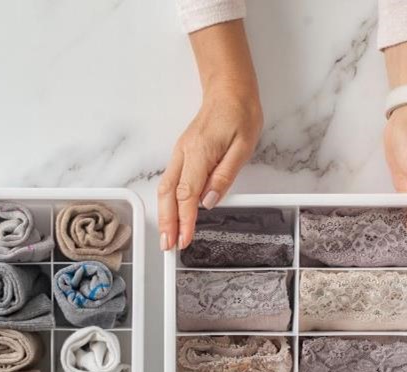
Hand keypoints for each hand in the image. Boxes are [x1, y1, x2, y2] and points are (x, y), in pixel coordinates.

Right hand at [158, 84, 261, 249]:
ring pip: (164, 189)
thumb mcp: (243, 146)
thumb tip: (209, 200)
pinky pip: (168, 181)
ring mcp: (179, 153)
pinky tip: (170, 215)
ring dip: (163, 214)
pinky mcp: (181, 154)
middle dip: (166, 223)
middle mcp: (184, 154)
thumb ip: (225, 175)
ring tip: (166, 237)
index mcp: (199, 153)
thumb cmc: (239, 114)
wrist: (228, 90)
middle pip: (168, 195)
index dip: (185, 220)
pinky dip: (166, 201)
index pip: (188, 195)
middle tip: (168, 246)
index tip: (184, 239)